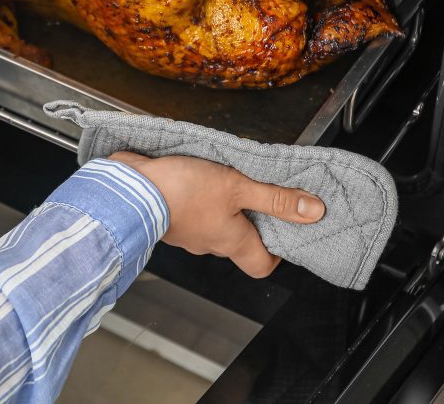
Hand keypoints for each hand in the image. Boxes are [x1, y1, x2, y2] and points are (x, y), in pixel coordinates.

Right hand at [108, 151, 325, 277]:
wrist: (129, 190)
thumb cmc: (182, 191)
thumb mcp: (237, 185)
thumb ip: (275, 198)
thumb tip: (314, 212)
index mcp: (232, 241)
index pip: (262, 265)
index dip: (275, 252)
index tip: (280, 231)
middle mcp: (208, 245)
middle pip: (236, 243)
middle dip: (246, 221)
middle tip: (251, 193)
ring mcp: (184, 235)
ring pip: (210, 227)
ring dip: (216, 208)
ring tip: (217, 179)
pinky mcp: (164, 219)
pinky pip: (185, 215)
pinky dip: (190, 201)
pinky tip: (188, 179)